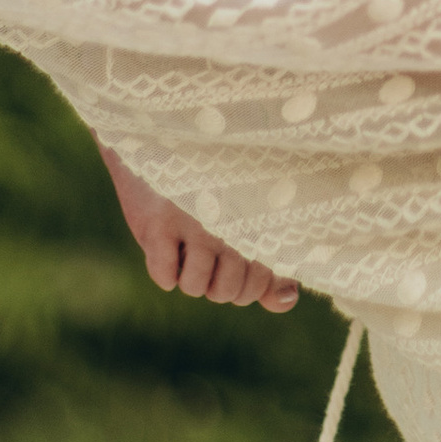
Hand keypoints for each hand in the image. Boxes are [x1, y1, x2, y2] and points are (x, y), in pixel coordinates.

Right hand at [100, 139, 299, 311]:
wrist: (156, 140)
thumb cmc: (208, 188)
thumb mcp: (242, 219)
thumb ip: (268, 267)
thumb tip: (284, 302)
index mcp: (259, 217)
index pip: (263, 285)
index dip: (247, 287)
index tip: (236, 261)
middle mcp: (231, 219)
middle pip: (228, 292)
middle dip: (217, 285)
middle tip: (209, 253)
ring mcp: (194, 221)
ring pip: (195, 287)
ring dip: (189, 277)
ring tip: (188, 247)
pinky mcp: (158, 223)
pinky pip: (165, 276)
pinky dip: (164, 271)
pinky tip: (166, 245)